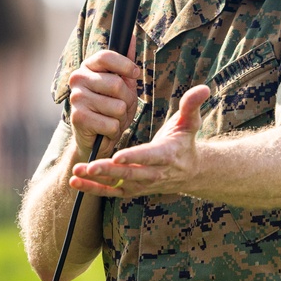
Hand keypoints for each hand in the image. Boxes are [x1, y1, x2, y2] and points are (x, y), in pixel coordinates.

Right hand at [69, 41, 138, 161]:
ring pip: (117, 107)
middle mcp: (78, 79)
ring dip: (121, 117)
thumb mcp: (122, 84)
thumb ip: (125, 62)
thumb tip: (130, 36)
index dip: (125, 65)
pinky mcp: (78, 118)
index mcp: (88, 67)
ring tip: (112, 119)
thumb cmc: (110, 109)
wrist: (95, 138)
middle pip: (116, 84)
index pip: (106, 56)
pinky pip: (111, 124)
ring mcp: (76, 98)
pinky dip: (114, 130)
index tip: (135, 74)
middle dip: (127, 100)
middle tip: (120, 107)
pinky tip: (105, 130)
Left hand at [70, 85, 210, 197]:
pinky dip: (93, 189)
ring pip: (117, 184)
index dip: (134, 158)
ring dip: (96, 181)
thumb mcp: (190, 123)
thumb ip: (192, 106)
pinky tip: (75, 182)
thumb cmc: (184, 142)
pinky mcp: (131, 190)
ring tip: (76, 173)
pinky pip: (110, 191)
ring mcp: (141, 184)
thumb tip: (204, 88)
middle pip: (129, 174)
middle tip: (89, 166)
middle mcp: (153, 174)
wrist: (189, 172)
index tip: (118, 157)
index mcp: (166, 155)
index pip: (149, 157)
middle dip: (109, 171)